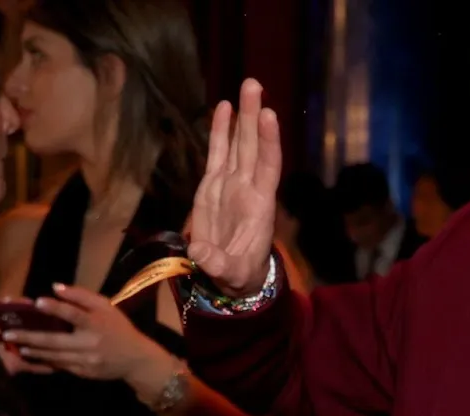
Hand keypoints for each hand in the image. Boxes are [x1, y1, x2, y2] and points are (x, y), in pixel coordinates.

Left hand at [1, 286, 171, 386]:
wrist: (135, 359)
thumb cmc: (118, 327)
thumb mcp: (106, 306)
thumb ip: (83, 296)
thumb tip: (56, 287)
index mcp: (96, 324)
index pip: (74, 314)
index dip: (55, 308)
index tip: (37, 302)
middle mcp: (90, 344)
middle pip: (55, 341)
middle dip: (30, 337)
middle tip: (8, 333)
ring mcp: (86, 362)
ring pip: (54, 356)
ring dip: (33, 350)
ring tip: (16, 344)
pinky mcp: (84, 374)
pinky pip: (61, 366)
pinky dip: (46, 361)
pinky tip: (32, 355)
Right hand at [187, 79, 281, 295]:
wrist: (232, 276)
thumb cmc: (239, 274)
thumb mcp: (231, 274)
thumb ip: (218, 263)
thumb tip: (200, 251)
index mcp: (259, 206)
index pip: (267, 168)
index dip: (267, 143)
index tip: (269, 116)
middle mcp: (248, 188)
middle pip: (252, 147)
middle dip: (253, 116)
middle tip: (254, 84)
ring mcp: (232, 184)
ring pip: (238, 144)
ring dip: (242, 116)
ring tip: (247, 85)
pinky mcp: (214, 186)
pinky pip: (219, 153)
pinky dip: (221, 131)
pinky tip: (224, 107)